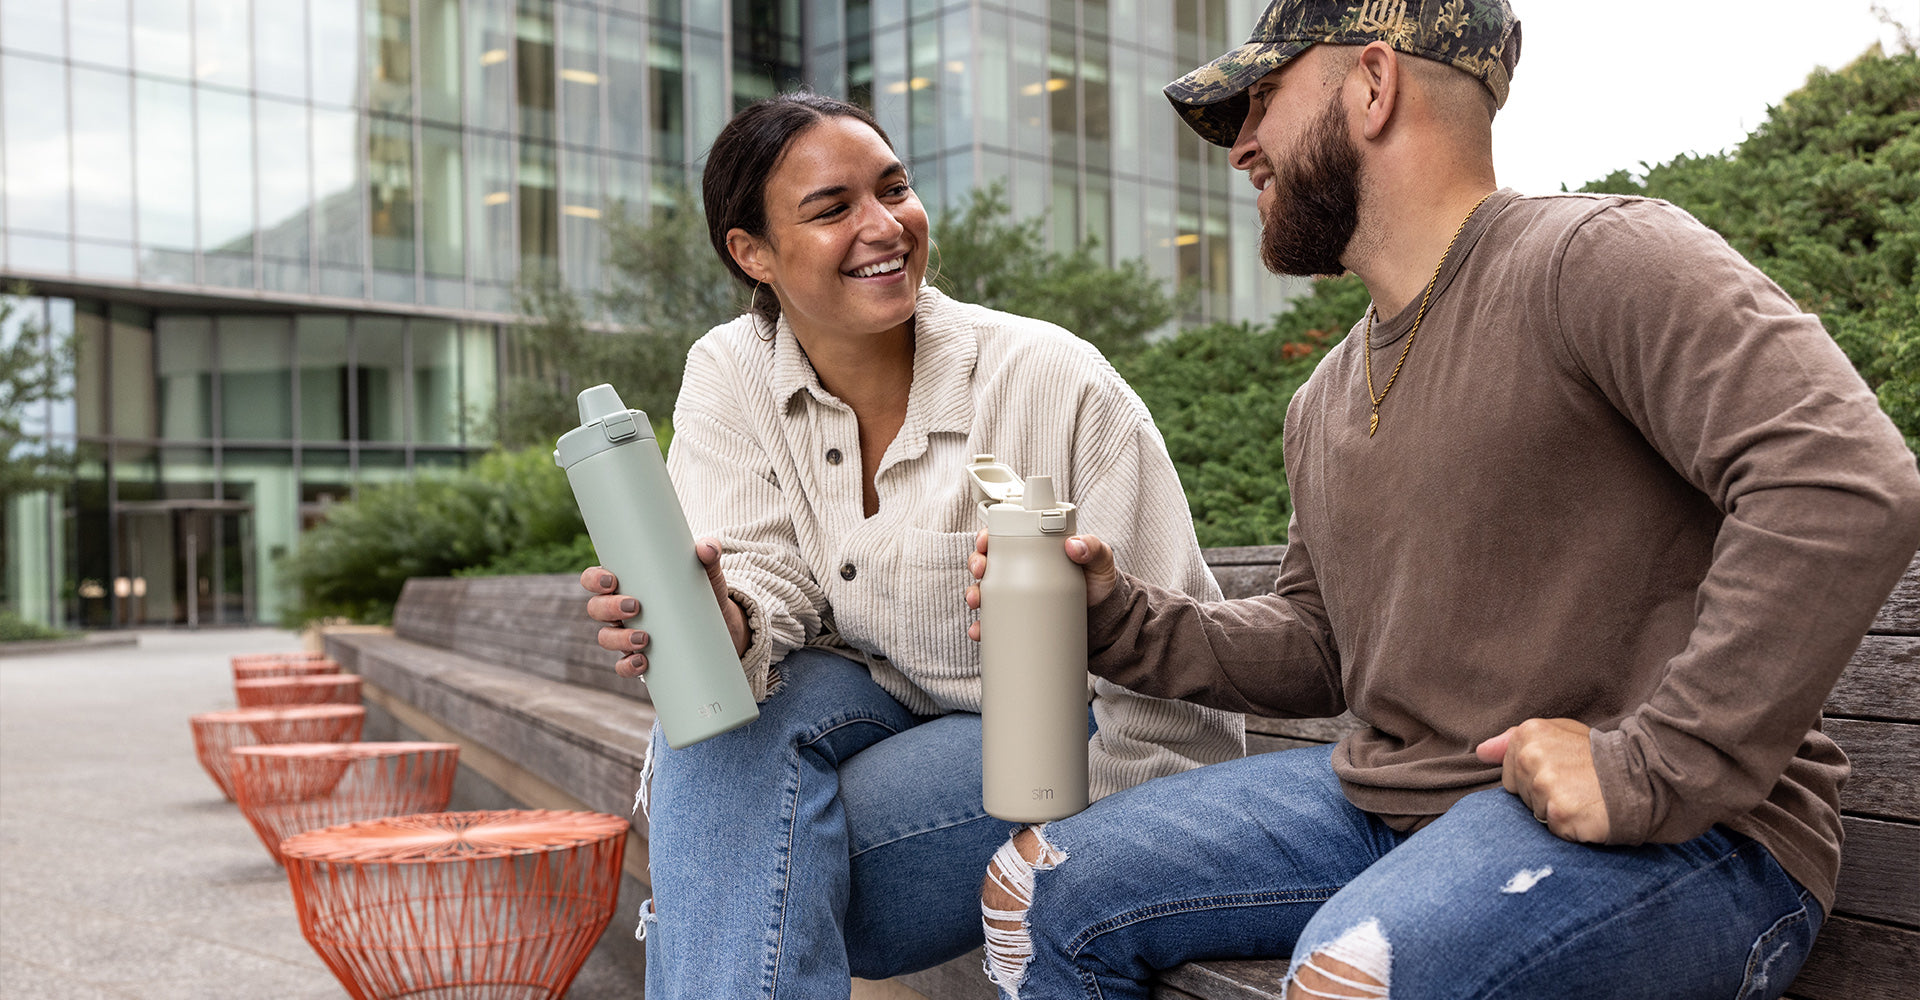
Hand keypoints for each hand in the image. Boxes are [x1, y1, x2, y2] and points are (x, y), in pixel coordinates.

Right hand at [580, 538, 748, 678]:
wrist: (722, 623)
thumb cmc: (702, 590)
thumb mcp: (706, 572)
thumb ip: (708, 556)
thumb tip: (708, 547)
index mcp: (627, 584)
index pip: (595, 579)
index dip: (594, 579)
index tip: (611, 580)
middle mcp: (620, 610)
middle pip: (596, 608)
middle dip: (609, 608)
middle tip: (635, 606)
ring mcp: (628, 633)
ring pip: (606, 637)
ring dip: (618, 639)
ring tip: (644, 638)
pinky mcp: (642, 655)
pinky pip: (623, 665)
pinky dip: (628, 666)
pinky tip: (642, 662)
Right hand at [965, 530, 1120, 640]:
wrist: (1105, 619)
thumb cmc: (1100, 582)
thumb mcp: (1101, 561)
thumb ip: (1093, 547)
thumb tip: (1074, 545)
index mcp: (1035, 548)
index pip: (1003, 535)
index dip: (987, 536)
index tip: (984, 542)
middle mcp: (1020, 569)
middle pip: (987, 561)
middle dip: (976, 564)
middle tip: (981, 571)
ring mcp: (1017, 595)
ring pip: (985, 590)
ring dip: (973, 594)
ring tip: (977, 600)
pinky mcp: (1019, 618)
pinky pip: (994, 621)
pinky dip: (982, 627)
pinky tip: (979, 631)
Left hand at [1475, 718, 1610, 842]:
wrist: (1642, 778)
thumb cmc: (1599, 757)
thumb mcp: (1561, 733)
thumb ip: (1515, 740)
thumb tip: (1481, 752)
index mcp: (1529, 733)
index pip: (1509, 773)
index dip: (1536, 778)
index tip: (1563, 770)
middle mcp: (1532, 756)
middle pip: (1520, 794)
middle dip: (1544, 795)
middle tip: (1577, 784)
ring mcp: (1544, 785)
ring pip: (1534, 813)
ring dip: (1557, 811)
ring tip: (1583, 797)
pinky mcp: (1558, 812)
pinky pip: (1552, 829)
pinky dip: (1570, 827)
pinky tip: (1588, 812)